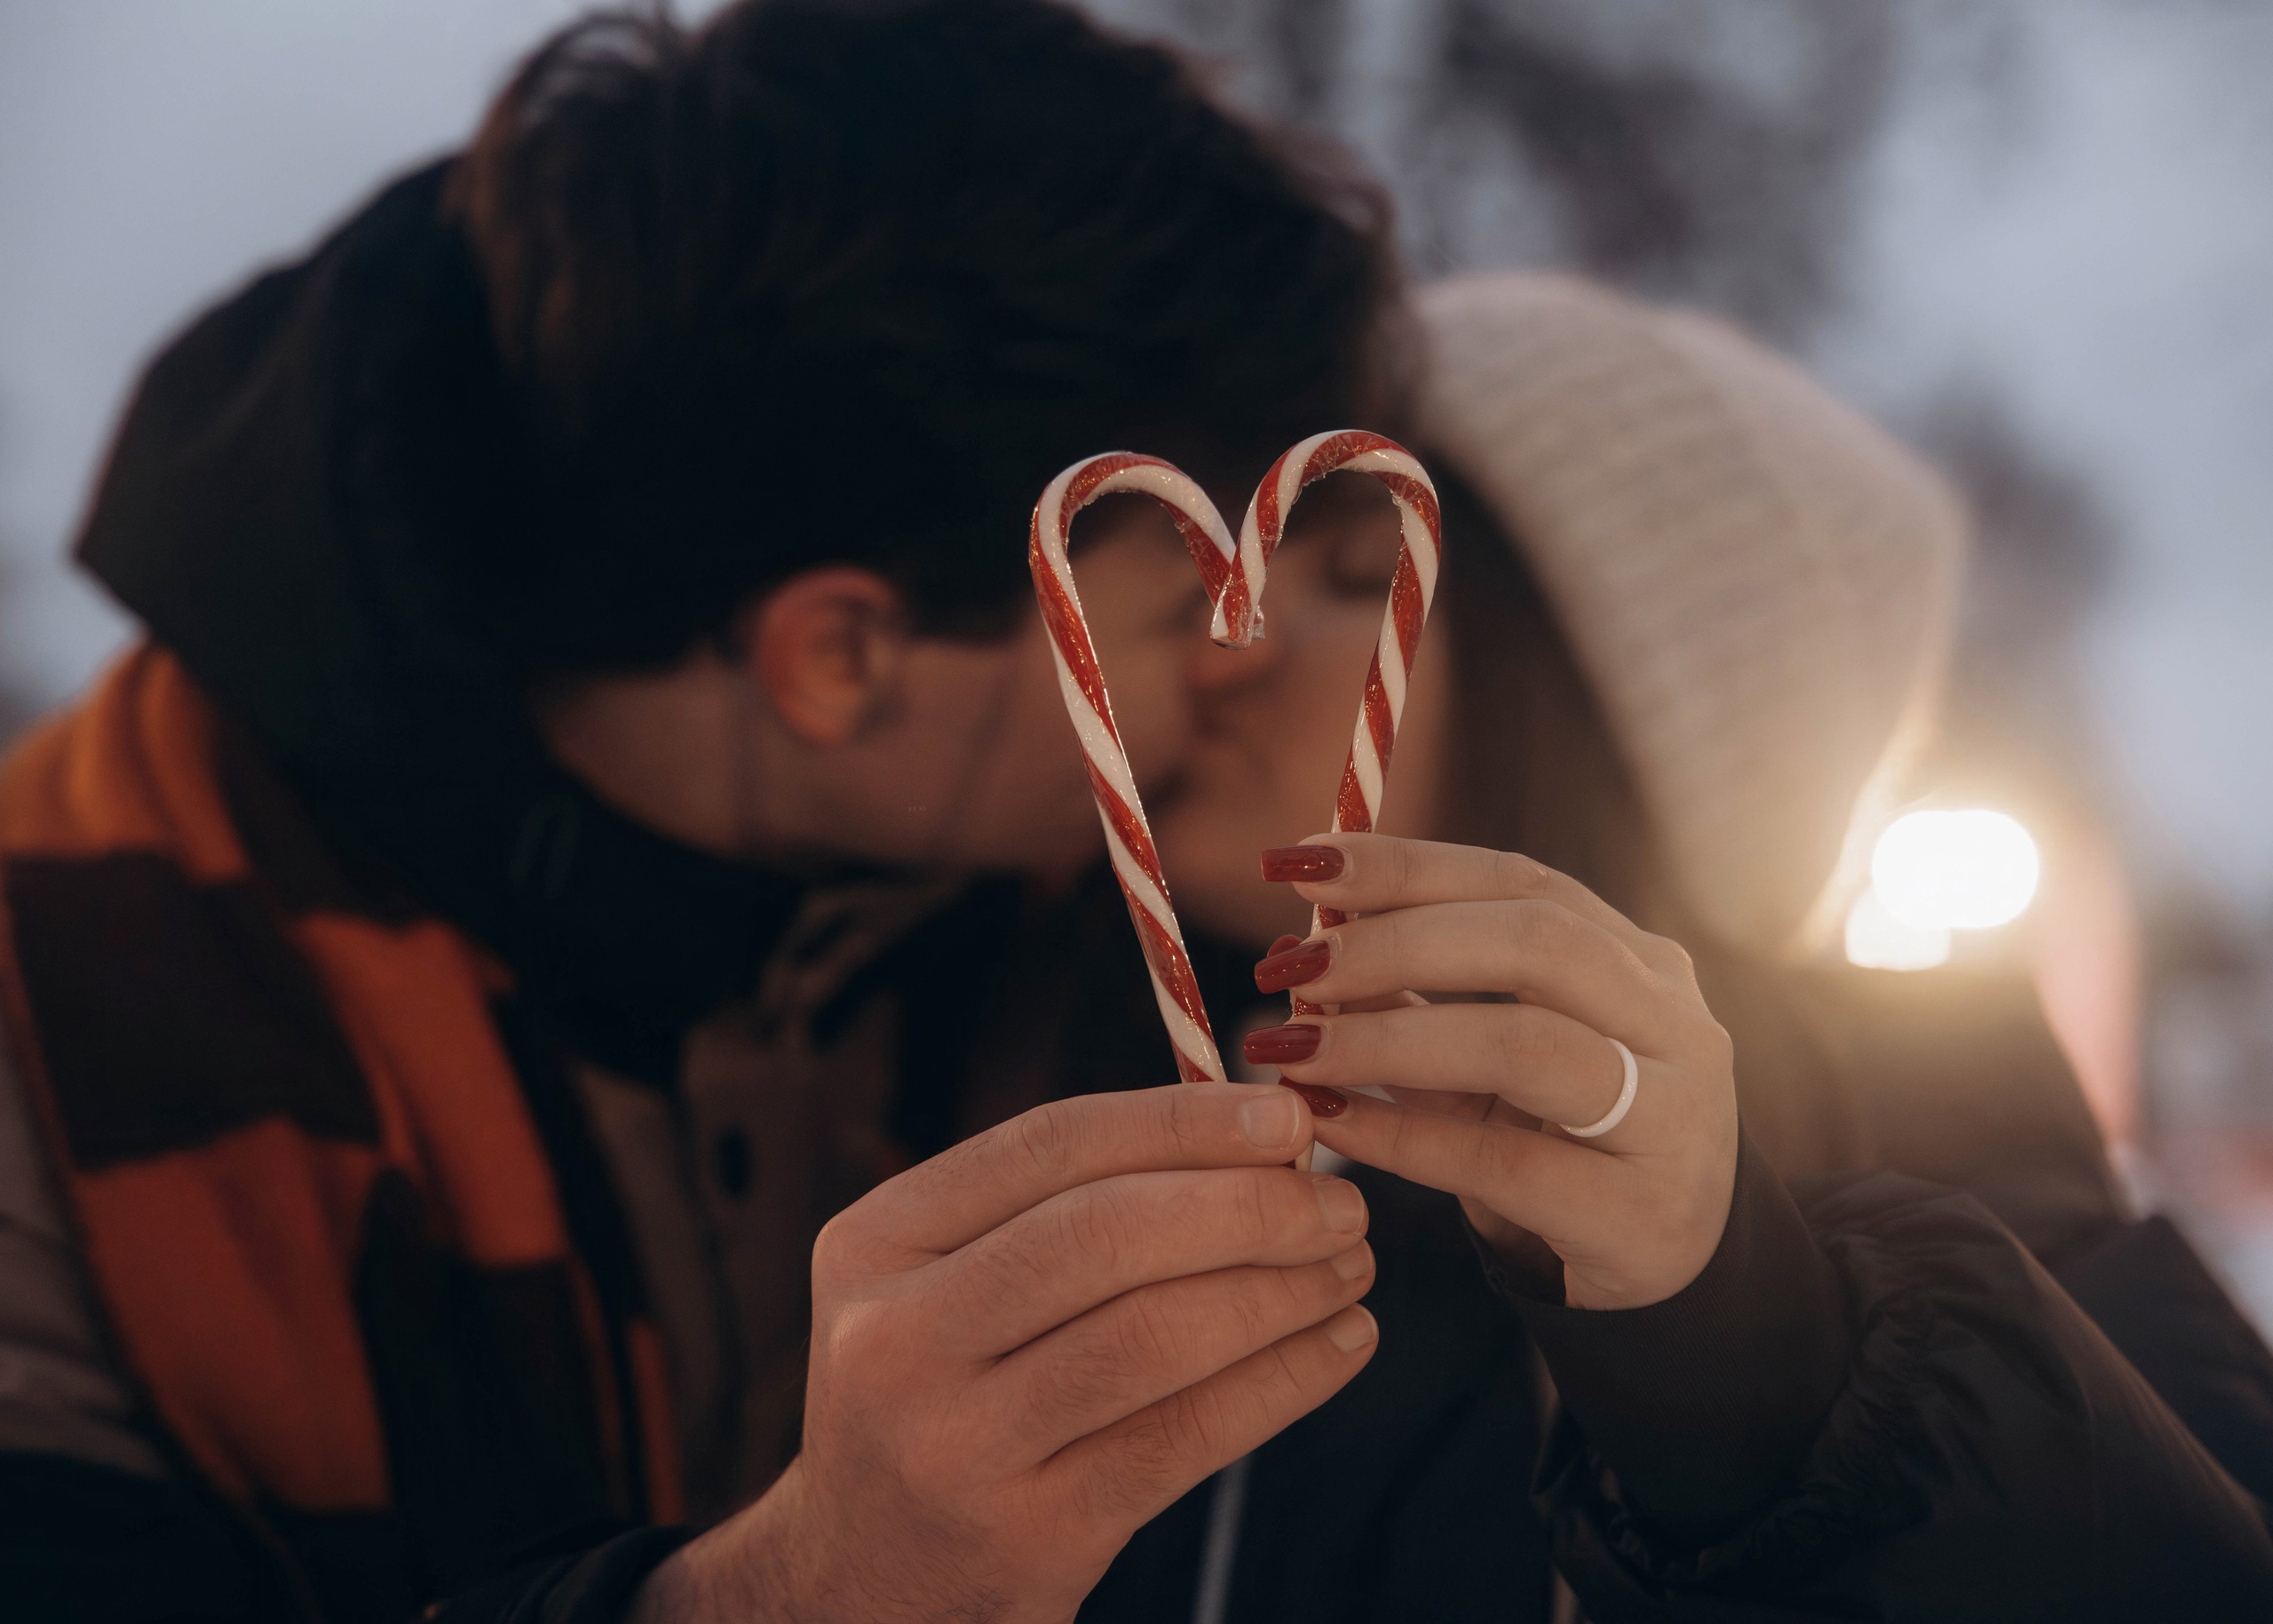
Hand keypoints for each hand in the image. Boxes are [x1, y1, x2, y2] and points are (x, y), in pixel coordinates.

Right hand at [633, 1083, 1376, 1623]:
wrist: (869, 1574)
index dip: (1182, 1122)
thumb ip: (1066, 1204)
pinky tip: (1338, 1345)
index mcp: (875, 1242)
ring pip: (1155, 1337)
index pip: (1048, 1147)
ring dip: (1280, 1292)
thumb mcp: (946, 1282)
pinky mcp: (1029, 1535)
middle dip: (1248, 1207)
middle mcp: (895, 1339)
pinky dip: (1283, 1380)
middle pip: (1105, 1235)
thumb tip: (1255, 1131)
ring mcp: (956, 1446)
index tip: (1288, 1119)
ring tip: (1350, 1268)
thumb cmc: (945, 1390)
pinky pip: (1186, 1436)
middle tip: (1340, 1203)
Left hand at [1245, 833, 1737, 1310]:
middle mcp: (1671, 1022)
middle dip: (1397, 943)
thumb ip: (1418, 998)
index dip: (1407, 866)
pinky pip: (1500, 1161)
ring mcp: (1670, 1118)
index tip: (1299, 864)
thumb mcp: (1495, 1057)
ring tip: (1292, 1047)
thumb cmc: (1565, 1140)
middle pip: (1535, 942)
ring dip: (1390, 1039)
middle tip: (1293, 966)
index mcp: (1639, 960)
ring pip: (1524, 1045)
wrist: (1662, 1268)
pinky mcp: (1638, 1213)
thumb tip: (1302, 944)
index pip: (1519, 881)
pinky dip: (1402, 1138)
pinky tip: (1330, 1123)